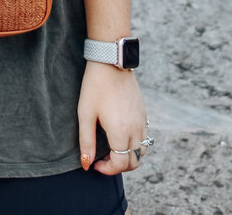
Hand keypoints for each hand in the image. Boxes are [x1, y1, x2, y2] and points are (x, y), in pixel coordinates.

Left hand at [77, 61, 148, 175]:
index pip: (120, 164)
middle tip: (103, 159)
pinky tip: (120, 136)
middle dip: (119, 166)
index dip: (107, 170)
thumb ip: (86, 142)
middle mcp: (136, 130)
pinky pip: (145, 137)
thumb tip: (86, 164)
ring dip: (129, 157)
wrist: (111, 61)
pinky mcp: (144, 113)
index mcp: (121, 132)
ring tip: (112, 149)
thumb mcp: (86, 114)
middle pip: (134, 162)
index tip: (95, 163)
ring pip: (142, 151)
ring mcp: (142, 121)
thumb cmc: (95, 86)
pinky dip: (136, 145)